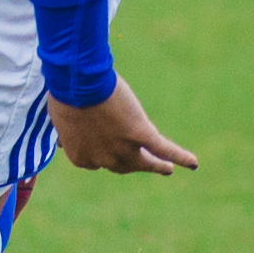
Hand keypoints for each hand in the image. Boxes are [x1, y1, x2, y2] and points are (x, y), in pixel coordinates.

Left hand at [47, 81, 197, 175]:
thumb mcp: (60, 118)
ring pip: (145, 162)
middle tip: (144, 165)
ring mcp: (124, 148)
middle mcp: (103, 159)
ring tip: (166, 168)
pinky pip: (163, 149)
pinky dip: (180, 157)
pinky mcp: (141, 133)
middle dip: (132, 164)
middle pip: (122, 165)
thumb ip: (69, 131)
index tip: (105, 139)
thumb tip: (63, 138)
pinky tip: (192, 163)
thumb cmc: (65, 94)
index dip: (103, 149)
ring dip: (157, 166)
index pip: (97, 161)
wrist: (78, 83)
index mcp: (81, 158)